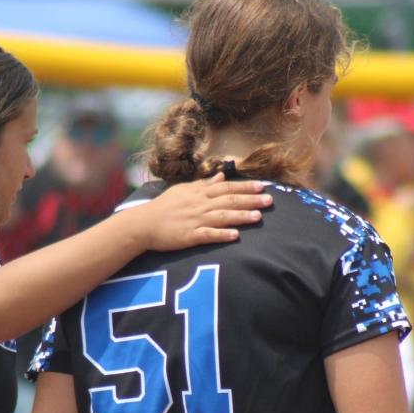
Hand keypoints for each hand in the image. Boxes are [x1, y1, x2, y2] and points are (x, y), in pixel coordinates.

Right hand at [134, 174, 270, 250]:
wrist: (143, 224)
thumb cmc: (164, 207)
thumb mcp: (183, 190)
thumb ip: (204, 184)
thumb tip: (221, 176)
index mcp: (199, 193)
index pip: (226, 187)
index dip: (245, 187)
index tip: (263, 186)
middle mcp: (199, 205)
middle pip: (229, 201)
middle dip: (250, 200)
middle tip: (270, 200)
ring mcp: (194, 220)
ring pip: (222, 217)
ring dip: (240, 216)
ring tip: (258, 217)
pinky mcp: (189, 236)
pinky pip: (208, 235)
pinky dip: (221, 235)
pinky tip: (235, 236)